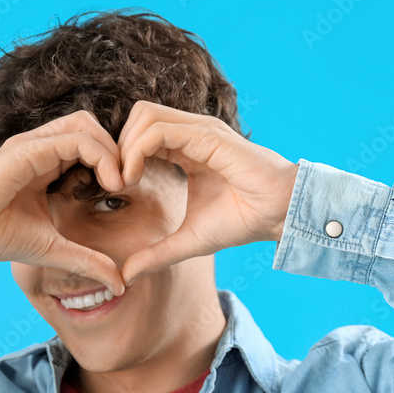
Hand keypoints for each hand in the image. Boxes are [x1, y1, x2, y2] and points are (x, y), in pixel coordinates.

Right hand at [0, 110, 126, 294]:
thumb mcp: (54, 250)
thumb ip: (87, 261)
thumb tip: (119, 284)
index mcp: (46, 163)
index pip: (89, 143)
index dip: (113, 161)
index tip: (125, 191)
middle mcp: (40, 148)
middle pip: (91, 126)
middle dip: (118, 150)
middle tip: (128, 183)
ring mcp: (33, 145)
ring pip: (86, 125)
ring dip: (112, 150)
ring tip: (120, 183)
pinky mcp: (26, 151)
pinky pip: (74, 139)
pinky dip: (101, 156)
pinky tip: (110, 183)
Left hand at [117, 100, 298, 286]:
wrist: (279, 215)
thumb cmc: (243, 221)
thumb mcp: (188, 241)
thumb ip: (156, 254)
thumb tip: (125, 276)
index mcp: (186, 147)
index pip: (141, 133)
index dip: (121, 156)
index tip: (114, 189)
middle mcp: (191, 132)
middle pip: (137, 116)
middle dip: (117, 146)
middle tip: (114, 183)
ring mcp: (199, 129)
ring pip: (143, 116)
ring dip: (124, 147)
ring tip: (123, 181)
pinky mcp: (207, 135)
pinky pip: (158, 130)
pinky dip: (137, 150)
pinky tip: (134, 178)